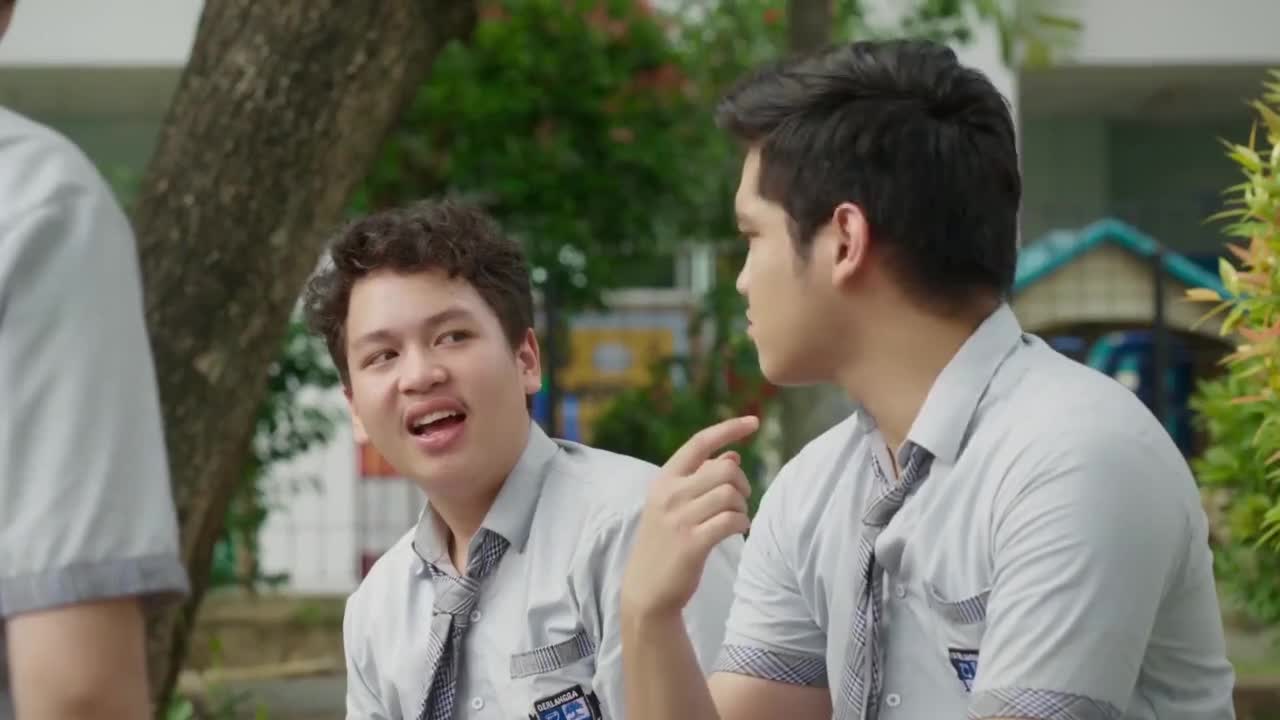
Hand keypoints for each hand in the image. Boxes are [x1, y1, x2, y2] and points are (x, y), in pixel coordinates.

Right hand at [622, 416, 759, 619]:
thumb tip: (732, 455)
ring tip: (736, 519)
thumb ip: (700, 479)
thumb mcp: (674, 505)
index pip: (699, 442)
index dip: (729, 428)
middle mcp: (669, 494)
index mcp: (664, 479)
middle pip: (725, 469)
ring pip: (731, 494)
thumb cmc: (666, 544)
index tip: (754, 422)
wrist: (647, 590)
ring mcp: (679, 518)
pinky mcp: (692, 543)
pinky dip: (741, 524)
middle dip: (742, 483)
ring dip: (742, 506)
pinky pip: (731, 521)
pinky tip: (737, 530)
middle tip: (740, 500)